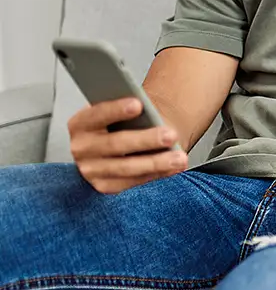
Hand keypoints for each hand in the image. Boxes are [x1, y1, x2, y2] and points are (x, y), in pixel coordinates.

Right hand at [68, 98, 187, 193]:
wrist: (126, 140)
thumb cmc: (126, 121)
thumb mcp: (123, 110)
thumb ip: (131, 110)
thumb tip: (151, 113)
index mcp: (81, 123)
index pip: (97, 114)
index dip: (116, 109)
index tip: (138, 104)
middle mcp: (81, 148)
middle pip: (115, 143)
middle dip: (146, 140)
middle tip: (171, 134)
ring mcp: (90, 169)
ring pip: (127, 167)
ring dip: (157, 162)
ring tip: (179, 157)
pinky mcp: (104, 185)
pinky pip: (133, 181)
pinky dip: (157, 173)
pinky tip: (174, 167)